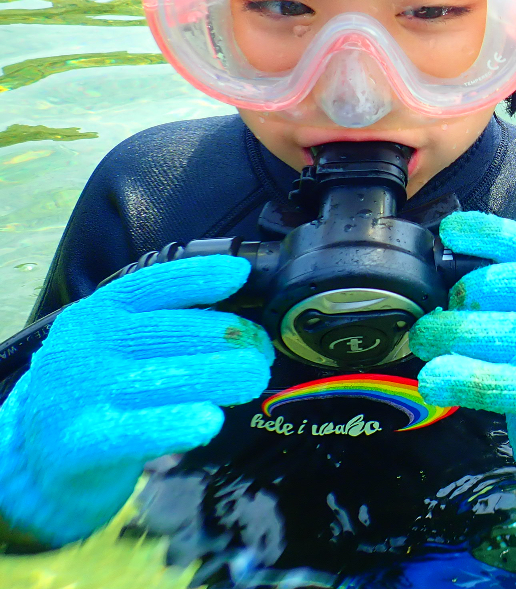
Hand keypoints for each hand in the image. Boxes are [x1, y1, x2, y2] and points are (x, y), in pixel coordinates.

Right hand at [0, 256, 272, 546]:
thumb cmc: (99, 391)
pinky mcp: (81, 442)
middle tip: (260, 356)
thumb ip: (165, 327)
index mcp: (101, 313)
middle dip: (230, 339)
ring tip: (253, 378)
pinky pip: (137, 429)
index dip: (199, 277)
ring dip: (220, 375)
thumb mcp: (119, 345)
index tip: (240, 275)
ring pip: (166, 377)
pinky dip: (176, 423)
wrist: (39, 456)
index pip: (154, 285)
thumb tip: (241, 321)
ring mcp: (83, 392)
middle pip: (173, 332)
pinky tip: (209, 421)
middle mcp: (90, 345)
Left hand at [411, 212, 515, 488]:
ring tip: (426, 347)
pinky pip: (485, 379)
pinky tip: (434, 382)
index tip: (448, 232)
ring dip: (437, 338)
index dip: (478, 231)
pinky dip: (451, 378)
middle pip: (484, 286)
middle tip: (430, 326)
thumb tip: (445, 272)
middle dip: (447, 304)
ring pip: (475, 330)